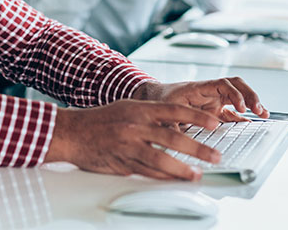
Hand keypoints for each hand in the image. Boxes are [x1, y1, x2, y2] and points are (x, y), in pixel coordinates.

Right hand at [45, 100, 221, 180]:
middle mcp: (136, 125)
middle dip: (198, 148)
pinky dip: (164, 177)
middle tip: (215, 155)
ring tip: (196, 174)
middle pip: (173, 137)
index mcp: (138, 108)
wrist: (73, 132)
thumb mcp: (126, 108)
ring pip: (162, 160)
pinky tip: (174, 179)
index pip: (174, 110)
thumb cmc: (99, 120)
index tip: (214, 123)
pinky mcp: (123, 162)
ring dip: (183, 169)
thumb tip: (173, 126)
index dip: (196, 116)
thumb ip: (149, 116)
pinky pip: (148, 172)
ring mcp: (129, 145)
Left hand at [132, 77, 267, 121]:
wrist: (154, 95)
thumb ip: (174, 126)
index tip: (241, 107)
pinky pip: (233, 111)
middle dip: (250, 95)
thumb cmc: (160, 99)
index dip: (234, 94)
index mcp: (199, 89)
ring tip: (262, 113)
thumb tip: (180, 143)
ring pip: (238, 95)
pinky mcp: (215, 109)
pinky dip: (244, 116)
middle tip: (258, 109)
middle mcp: (209, 92)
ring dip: (251, 101)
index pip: (222, 84)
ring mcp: (213, 99)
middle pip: (235, 85)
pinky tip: (254, 124)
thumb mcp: (165, 112)